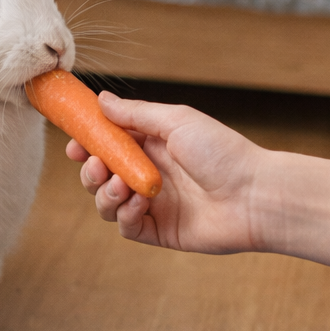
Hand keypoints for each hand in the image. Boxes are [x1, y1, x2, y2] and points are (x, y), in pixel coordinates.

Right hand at [66, 95, 259, 253]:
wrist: (255, 195)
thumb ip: (135, 114)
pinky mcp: (159, 231)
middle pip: (101, 174)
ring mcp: (153, 204)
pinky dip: (123, 214)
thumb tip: (101, 99)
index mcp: (153, 145)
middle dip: (90, 170)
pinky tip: (138, 203)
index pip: (109, 143)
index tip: (74, 143)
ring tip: (120, 186)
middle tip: (95, 165)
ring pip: (107, 202)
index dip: (88, 144)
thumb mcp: (176, 122)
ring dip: (104, 193)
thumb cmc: (222, 152)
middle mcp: (149, 174)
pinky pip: (126, 226)